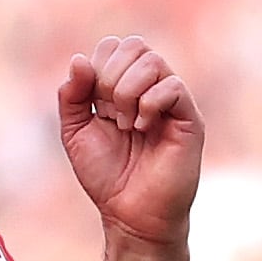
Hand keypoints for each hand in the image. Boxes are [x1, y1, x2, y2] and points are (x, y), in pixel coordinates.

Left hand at [58, 36, 203, 249]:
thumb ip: (71, 96)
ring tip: (125, 124)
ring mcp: (172, 101)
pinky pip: (172, 86)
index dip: (97, 68)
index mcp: (125, 86)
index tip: (94, 107)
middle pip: (134, 45)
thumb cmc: (107, 176)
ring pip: (153, 61)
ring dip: (127, 92)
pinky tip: (143, 128)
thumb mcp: (75, 132)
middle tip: (108, 114)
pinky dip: (149, 104)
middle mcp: (151, 88)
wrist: (131, 215)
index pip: (114, 46)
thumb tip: (79, 59)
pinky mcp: (190, 119)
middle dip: (110, 77)